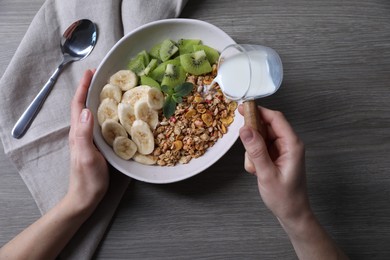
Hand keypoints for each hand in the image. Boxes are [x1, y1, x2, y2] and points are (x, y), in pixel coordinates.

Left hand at [67, 69, 108, 213]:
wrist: (86, 197)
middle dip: (90, 89)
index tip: (90, 72)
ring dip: (98, 99)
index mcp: (78, 132)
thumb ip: (84, 134)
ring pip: (92, 113)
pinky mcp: (96, 145)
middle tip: (103, 77)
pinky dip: (106, 113)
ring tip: (111, 89)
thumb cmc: (87, 179)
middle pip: (83, 105)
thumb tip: (88, 111)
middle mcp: (81, 132)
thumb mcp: (87, 156)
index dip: (82, 88)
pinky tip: (116, 113)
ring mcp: (88, 139)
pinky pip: (100, 124)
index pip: (78, 105)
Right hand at [238, 105, 310, 224]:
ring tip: (255, 168)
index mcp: (292, 144)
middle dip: (253, 134)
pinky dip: (255, 157)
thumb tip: (245, 129)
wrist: (292, 213)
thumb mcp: (266, 174)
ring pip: (261, 138)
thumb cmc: (284, 197)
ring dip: (253, 150)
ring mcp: (282, 150)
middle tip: (243, 142)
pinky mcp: (276, 156)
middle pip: (267, 126)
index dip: (259, 111)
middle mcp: (288, 144)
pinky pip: (261, 148)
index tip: (243, 108)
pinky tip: (256, 171)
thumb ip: (256, 150)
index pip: (275, 118)